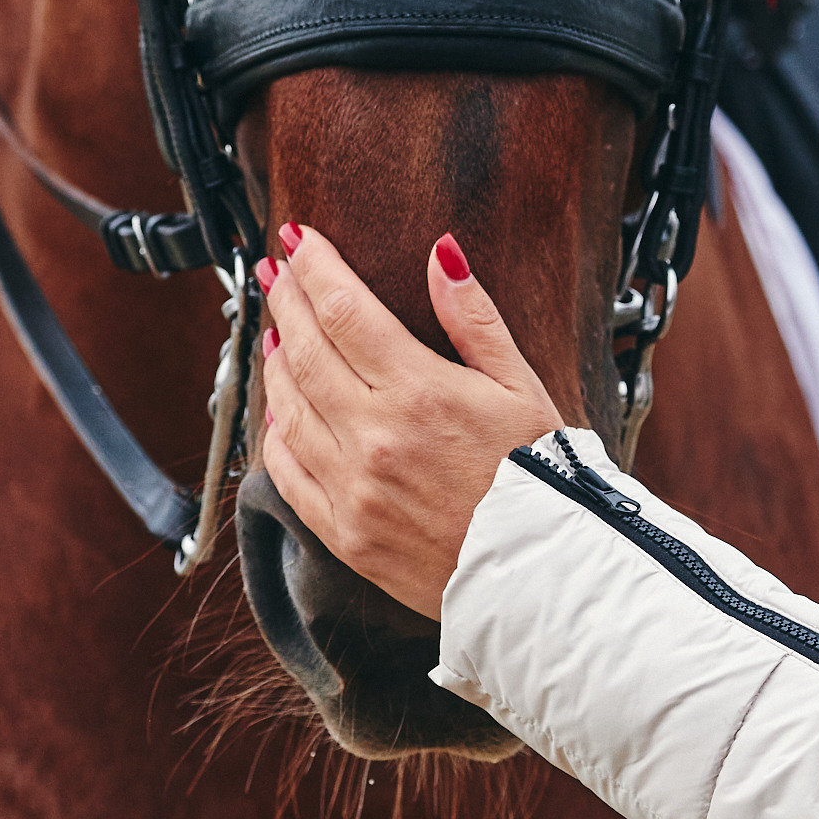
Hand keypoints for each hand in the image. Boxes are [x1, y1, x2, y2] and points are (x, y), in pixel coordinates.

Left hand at [257, 224, 565, 617]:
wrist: (542, 578)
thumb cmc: (543, 481)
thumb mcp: (521, 387)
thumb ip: (473, 319)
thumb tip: (441, 254)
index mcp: (419, 393)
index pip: (343, 310)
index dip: (315, 267)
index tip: (298, 240)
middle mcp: (374, 438)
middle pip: (305, 350)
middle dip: (285, 299)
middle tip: (276, 269)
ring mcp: (353, 488)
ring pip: (287, 408)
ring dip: (276, 360)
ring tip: (276, 329)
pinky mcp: (344, 533)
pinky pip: (288, 473)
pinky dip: (275, 433)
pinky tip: (279, 410)